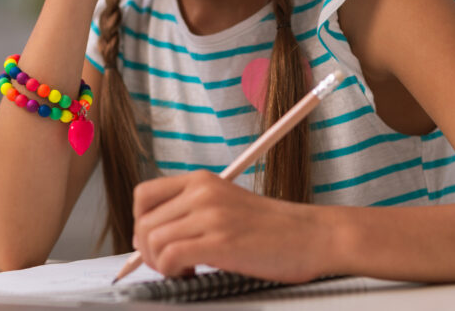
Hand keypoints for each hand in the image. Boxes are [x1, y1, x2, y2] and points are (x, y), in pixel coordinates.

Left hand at [132, 172, 330, 281]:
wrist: (314, 236)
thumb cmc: (273, 229)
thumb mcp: (227, 206)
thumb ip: (193, 213)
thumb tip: (150, 239)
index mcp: (203, 180)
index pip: (143, 195)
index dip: (141, 224)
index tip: (157, 243)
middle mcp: (202, 192)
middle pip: (143, 223)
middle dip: (148, 252)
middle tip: (172, 265)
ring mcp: (211, 215)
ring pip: (152, 242)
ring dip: (160, 266)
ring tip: (185, 271)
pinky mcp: (220, 241)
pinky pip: (169, 258)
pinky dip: (172, 274)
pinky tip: (193, 274)